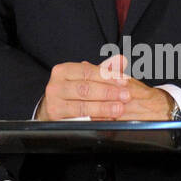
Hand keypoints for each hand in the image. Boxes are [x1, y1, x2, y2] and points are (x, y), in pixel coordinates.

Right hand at [36, 54, 173, 120]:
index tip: (124, 81)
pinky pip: (80, 120)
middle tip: (126, 95)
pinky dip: (96, 120)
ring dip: (103, 108)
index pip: (87, 71)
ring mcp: (54, 103)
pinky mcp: (57, 119)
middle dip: (108, 92)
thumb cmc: (72, 90)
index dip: (107, 76)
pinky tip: (108, 119)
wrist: (54, 106)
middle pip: (84, 88)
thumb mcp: (86, 77)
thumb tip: (121, 60)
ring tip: (119, 108)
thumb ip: (104, 69)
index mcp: (62, 71)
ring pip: (82, 106)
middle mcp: (55, 86)